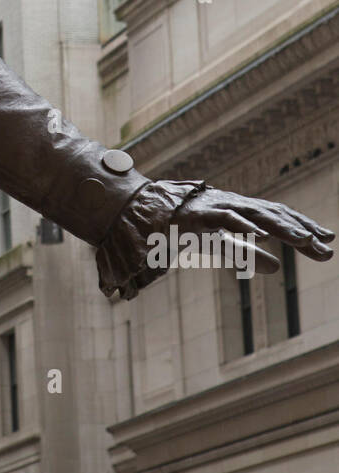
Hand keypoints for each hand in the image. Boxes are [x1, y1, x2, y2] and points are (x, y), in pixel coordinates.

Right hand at [161, 184, 333, 276]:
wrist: (151, 211)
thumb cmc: (190, 226)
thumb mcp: (221, 244)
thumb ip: (247, 254)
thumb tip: (277, 267)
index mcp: (244, 211)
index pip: (280, 217)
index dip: (304, 227)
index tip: (328, 241)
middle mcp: (237, 205)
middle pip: (275, 215)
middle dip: (301, 230)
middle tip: (326, 245)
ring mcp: (220, 207)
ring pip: (257, 215)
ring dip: (282, 227)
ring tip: (304, 240)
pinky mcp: (202, 215)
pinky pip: (226, 219)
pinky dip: (244, 225)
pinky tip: (261, 235)